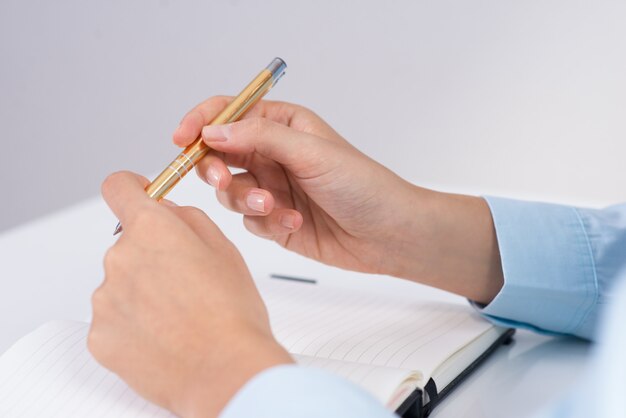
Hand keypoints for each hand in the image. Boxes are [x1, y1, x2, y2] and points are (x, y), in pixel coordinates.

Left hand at [89, 171, 292, 417]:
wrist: (225, 373)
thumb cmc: (232, 314)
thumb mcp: (225, 249)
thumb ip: (189, 219)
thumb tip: (167, 211)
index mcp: (152, 230)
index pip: (118, 187)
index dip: (131, 188)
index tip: (139, 195)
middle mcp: (120, 259)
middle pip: (128, 244)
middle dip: (152, 256)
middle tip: (186, 283)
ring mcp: (105, 300)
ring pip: (121, 284)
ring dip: (142, 293)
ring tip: (178, 318)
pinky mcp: (100, 336)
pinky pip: (113, 320)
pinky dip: (133, 325)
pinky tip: (163, 338)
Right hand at [174, 97, 418, 275]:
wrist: (388, 233)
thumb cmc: (363, 185)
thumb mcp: (312, 152)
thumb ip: (260, 138)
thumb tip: (213, 131)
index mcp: (282, 126)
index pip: (229, 114)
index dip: (201, 122)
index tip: (183, 139)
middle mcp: (273, 155)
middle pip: (219, 154)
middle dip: (215, 168)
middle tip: (223, 181)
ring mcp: (272, 188)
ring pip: (230, 191)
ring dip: (246, 200)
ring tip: (274, 207)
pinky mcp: (274, 219)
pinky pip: (249, 221)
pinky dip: (266, 223)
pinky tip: (295, 223)